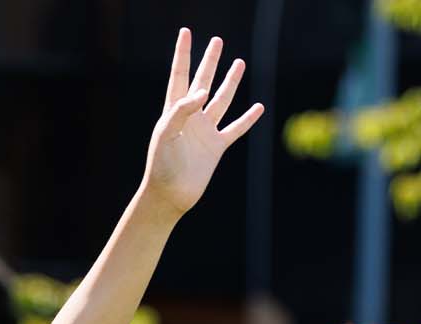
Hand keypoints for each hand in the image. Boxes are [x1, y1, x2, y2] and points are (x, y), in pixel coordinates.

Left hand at [140, 29, 264, 215]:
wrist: (170, 194)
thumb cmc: (161, 164)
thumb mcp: (166, 134)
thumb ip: (181, 111)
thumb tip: (202, 92)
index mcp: (173, 110)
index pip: (180, 76)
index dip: (183, 54)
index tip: (185, 32)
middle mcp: (191, 117)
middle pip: (202, 82)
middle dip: (209, 62)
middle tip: (217, 42)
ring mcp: (205, 131)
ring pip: (221, 100)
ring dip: (230, 82)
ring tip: (239, 63)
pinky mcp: (217, 147)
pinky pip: (236, 129)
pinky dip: (248, 119)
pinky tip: (258, 107)